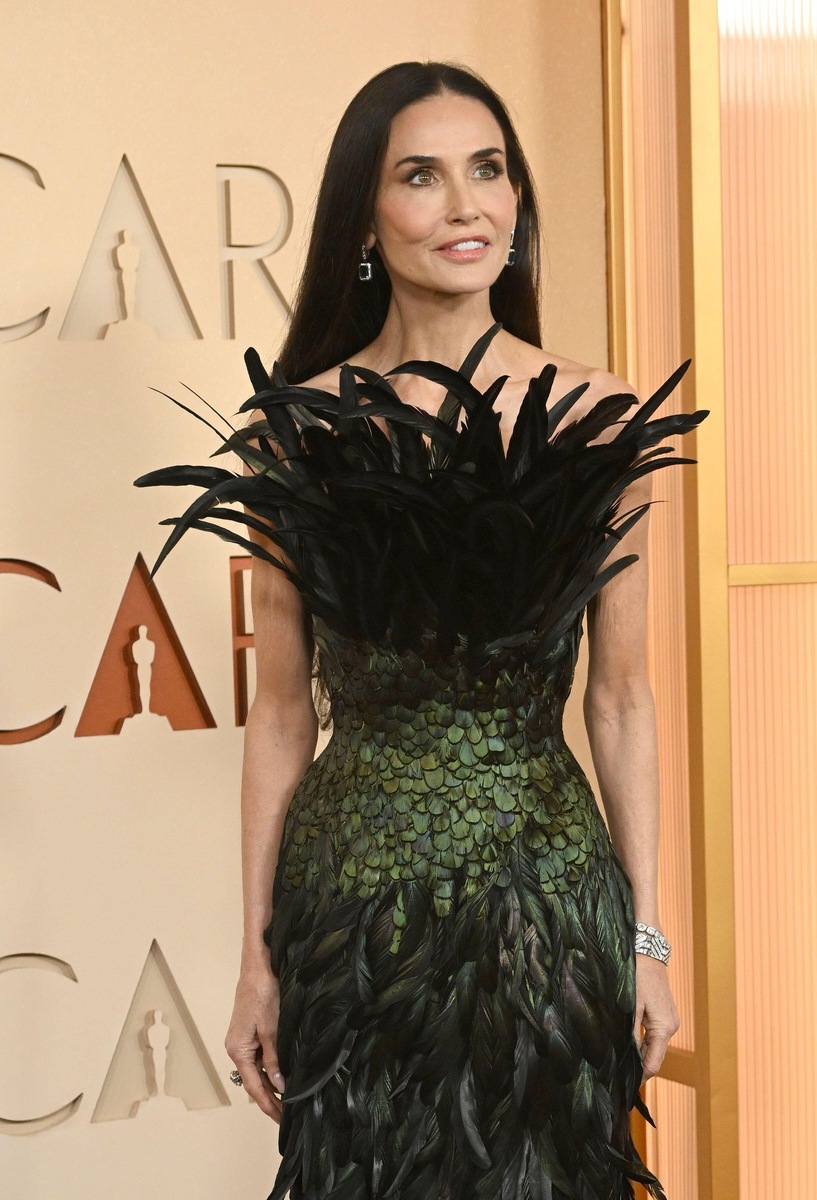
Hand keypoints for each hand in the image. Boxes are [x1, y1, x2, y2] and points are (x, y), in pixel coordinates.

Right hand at [224, 960, 285, 1121]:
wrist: (258, 967)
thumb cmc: (262, 994)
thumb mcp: (271, 1029)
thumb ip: (274, 1059)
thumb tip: (280, 1085)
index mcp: (237, 1050)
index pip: (254, 1087)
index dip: (268, 1105)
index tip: (281, 1119)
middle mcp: (236, 1048)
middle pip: (254, 1081)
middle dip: (271, 1098)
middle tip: (288, 1115)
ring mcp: (242, 1040)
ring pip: (258, 1069)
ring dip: (272, 1084)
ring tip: (289, 1100)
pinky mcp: (249, 1032)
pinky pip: (259, 1057)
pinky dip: (271, 1068)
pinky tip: (283, 1074)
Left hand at [633, 953, 680, 1082]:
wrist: (648, 952)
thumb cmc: (638, 976)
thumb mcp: (630, 1004)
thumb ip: (630, 1032)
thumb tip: (627, 1056)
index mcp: (664, 1028)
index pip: (653, 1064)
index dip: (640, 1078)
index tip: (624, 1088)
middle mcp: (671, 1027)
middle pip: (655, 1057)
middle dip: (639, 1068)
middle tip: (618, 1078)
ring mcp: (670, 1021)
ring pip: (655, 1047)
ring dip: (641, 1056)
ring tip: (621, 1064)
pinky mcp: (666, 1014)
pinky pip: (655, 1036)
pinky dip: (644, 1043)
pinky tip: (629, 1045)